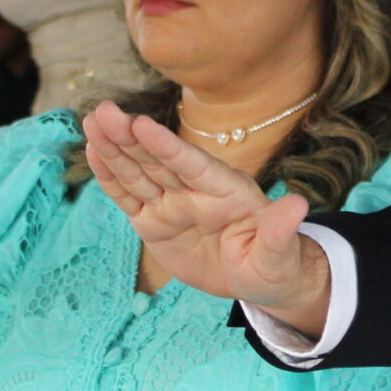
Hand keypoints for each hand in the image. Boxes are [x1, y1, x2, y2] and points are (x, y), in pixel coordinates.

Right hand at [80, 102, 329, 324]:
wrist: (257, 280)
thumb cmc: (274, 265)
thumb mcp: (280, 256)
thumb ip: (281, 231)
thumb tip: (299, 205)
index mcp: (227, 191)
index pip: (193, 165)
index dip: (167, 146)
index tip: (142, 124)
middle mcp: (196, 190)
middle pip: (158, 160)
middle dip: (130, 137)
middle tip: (103, 110)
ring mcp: (173, 204)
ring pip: (139, 172)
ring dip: (114, 148)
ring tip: (91, 121)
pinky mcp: (155, 221)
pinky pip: (129, 196)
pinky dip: (110, 176)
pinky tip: (93, 151)